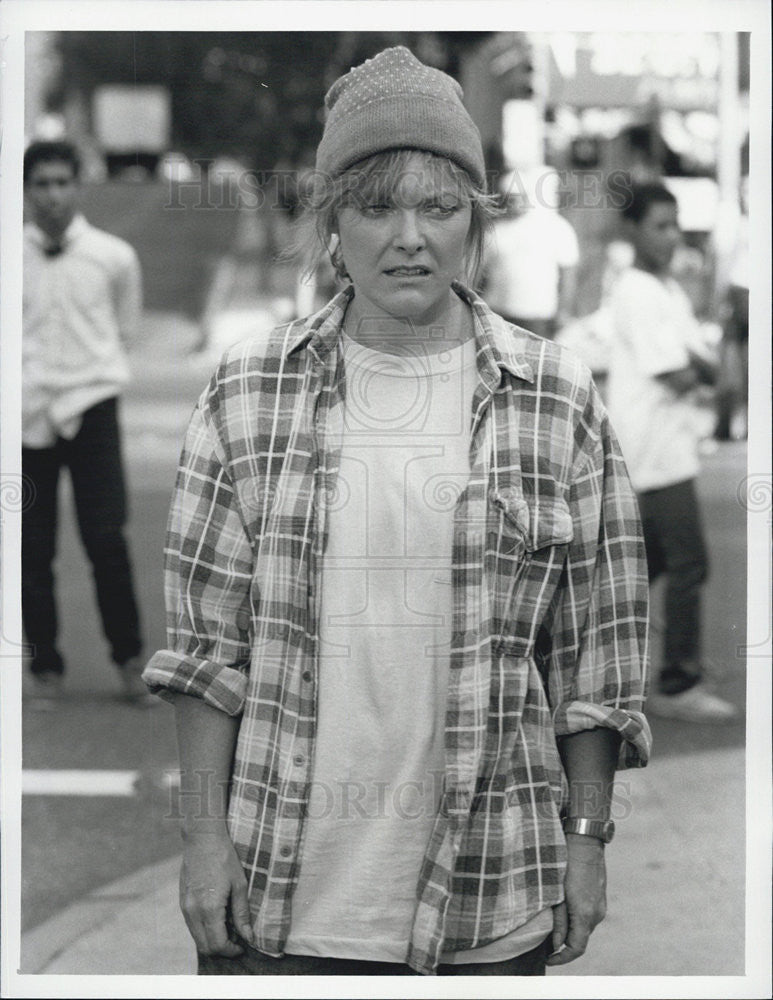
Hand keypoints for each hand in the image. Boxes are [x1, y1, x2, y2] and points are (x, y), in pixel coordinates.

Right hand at [179, 827, 253, 956]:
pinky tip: (217, 918)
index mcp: (209, 908)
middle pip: (205, 946)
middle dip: (221, 949)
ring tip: (229, 928)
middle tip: (237, 940)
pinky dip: (204, 930)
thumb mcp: (239, 884)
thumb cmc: (224, 858)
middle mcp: (193, 912)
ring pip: (196, 938)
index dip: (231, 950)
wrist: (202, 838)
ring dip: (211, 940)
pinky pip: (192, 926)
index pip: (217, 944)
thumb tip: (248, 936)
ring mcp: (185, 907)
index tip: (242, 946)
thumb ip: (242, 913)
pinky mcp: (182, 901)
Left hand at [546, 835, 606, 965]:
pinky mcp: (600, 898)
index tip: (548, 960)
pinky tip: (564, 908)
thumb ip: (557, 921)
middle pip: (580, 939)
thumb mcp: (556, 893)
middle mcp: (597, 914)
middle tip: (545, 942)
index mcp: (585, 914)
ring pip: (584, 927)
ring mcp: (601, 905)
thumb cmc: (566, 863)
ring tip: (552, 923)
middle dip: (563, 944)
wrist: (585, 841)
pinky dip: (576, 919)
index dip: (562, 959)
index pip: (576, 948)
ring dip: (570, 930)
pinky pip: (588, 916)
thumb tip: (556, 945)